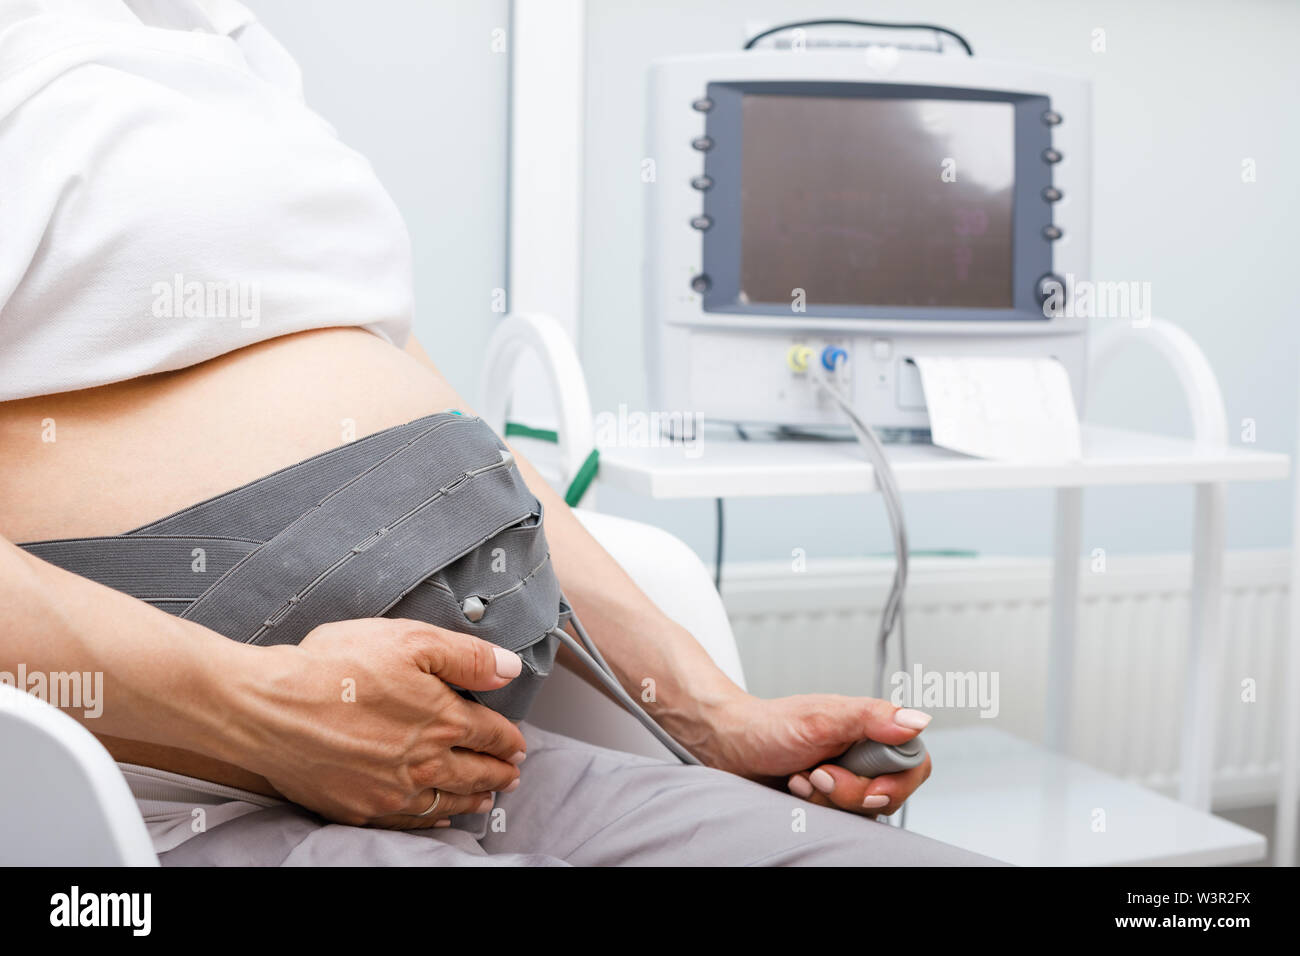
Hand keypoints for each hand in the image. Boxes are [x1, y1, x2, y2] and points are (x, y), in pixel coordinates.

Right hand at [226, 618, 527, 828]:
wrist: (270, 708)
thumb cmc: (333, 668)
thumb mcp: (409, 640)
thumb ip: (466, 655)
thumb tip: (509, 667)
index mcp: (442, 719)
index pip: (489, 732)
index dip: (508, 738)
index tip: (517, 743)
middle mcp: (423, 762)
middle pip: (475, 771)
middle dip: (499, 773)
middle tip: (512, 775)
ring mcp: (391, 789)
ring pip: (446, 800)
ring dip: (473, 799)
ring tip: (487, 800)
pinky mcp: (358, 806)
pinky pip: (409, 820)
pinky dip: (431, 820)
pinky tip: (437, 816)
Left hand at [703, 694, 931, 816]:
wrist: (730, 745)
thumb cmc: (770, 725)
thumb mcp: (821, 717)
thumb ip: (870, 717)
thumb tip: (917, 720)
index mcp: (871, 729)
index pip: (914, 764)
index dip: (895, 783)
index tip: (869, 787)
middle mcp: (863, 755)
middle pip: (887, 795)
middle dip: (850, 792)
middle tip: (818, 774)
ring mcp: (847, 779)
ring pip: (861, 812)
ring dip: (827, 800)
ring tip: (801, 777)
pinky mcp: (829, 799)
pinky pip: (838, 820)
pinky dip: (815, 809)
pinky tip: (796, 789)